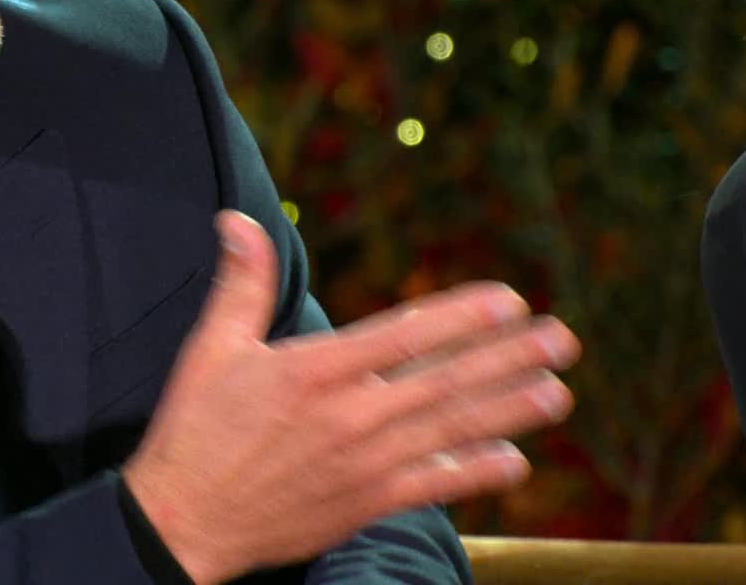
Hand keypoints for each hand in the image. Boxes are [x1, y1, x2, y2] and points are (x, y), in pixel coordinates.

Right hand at [122, 210, 579, 584]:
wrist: (184, 523)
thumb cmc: (195, 431)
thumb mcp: (210, 350)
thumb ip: (239, 285)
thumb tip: (236, 221)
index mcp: (312, 371)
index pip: (403, 335)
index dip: (462, 318)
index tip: (509, 302)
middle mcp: (347, 416)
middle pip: (442, 381)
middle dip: (508, 359)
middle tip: (561, 339)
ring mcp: (361, 465)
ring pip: (450, 432)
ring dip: (509, 411)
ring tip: (557, 392)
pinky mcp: (363, 504)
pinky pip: (432, 486)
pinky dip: (474, 473)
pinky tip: (514, 459)